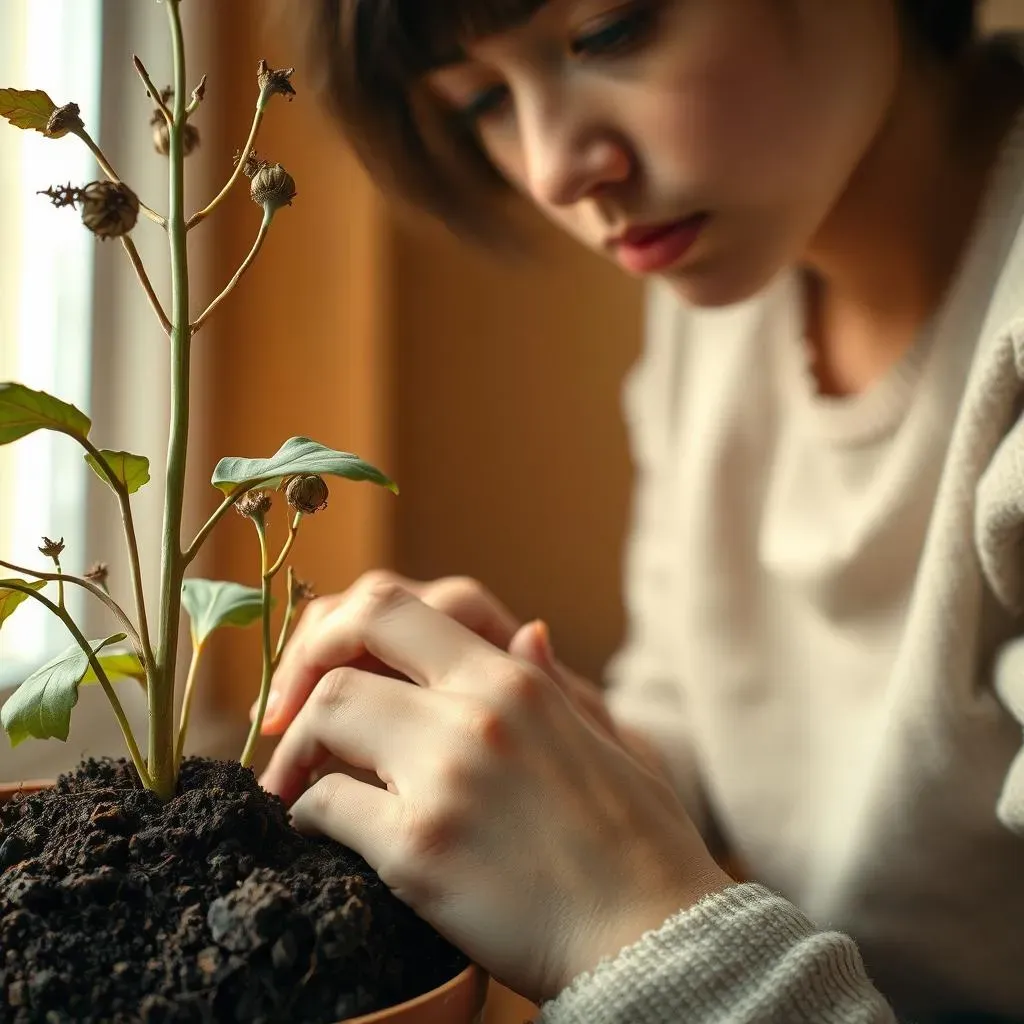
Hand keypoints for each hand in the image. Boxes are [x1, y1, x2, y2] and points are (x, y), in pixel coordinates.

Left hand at [259, 578, 731, 1003]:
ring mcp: (445, 776)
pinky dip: (308, 816)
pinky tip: (322, 834)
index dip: (336, 629)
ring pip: (324, 719)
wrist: (656, 938)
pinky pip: (325, 807)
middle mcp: (476, 711)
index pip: (393, 605)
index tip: (320, 667)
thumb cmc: (637, 843)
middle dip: (299, 680)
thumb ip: (553, 685)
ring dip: (295, 753)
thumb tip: (528, 630)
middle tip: (284, 722)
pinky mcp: (420, 849)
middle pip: (341, 654)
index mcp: (514, 679)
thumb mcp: (604, 741)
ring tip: (297, 786)